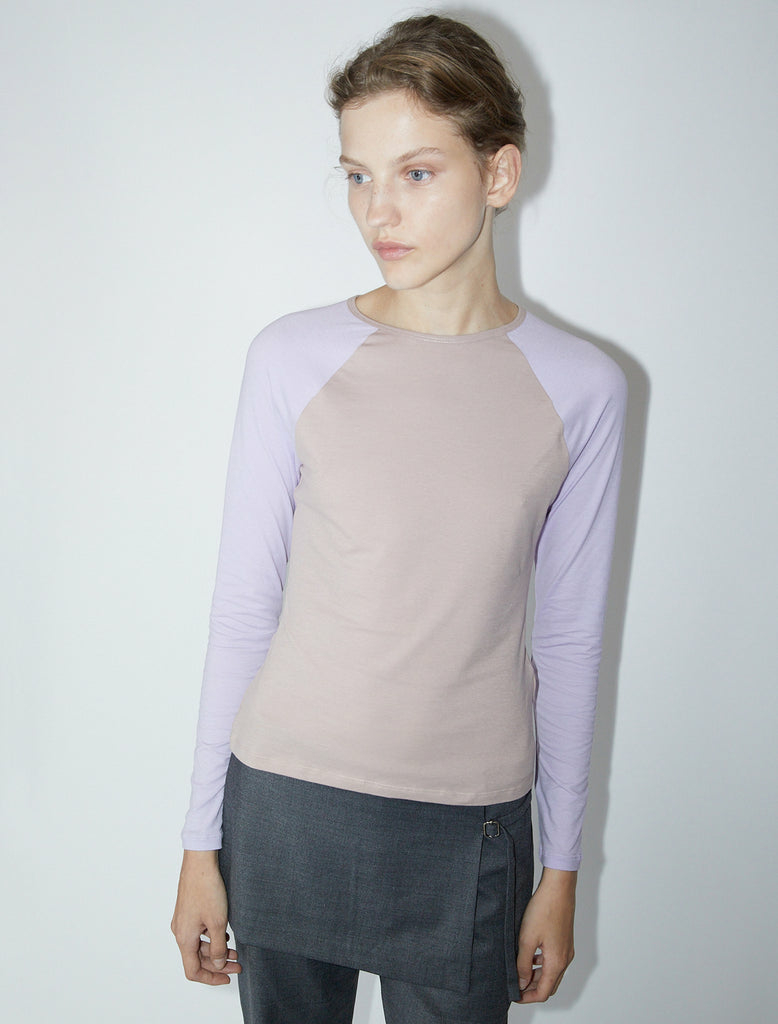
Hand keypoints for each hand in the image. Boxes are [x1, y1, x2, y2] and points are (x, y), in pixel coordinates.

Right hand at [171, 850, 241, 984]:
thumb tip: (217, 964)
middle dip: (218, 964)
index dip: (211, 978)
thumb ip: (217, 947)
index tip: (227, 977)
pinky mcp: (188, 911)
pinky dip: (211, 938)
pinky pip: (198, 932)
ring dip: (216, 950)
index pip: (193, 971)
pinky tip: (225, 934)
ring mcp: (183, 921)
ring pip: (198, 945)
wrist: (200, 862)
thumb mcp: (217, 922)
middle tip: (237, 964)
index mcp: (184, 938)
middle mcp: (180, 931)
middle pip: (197, 959)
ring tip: (235, 950)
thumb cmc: (206, 888)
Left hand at [515, 867, 575, 1002]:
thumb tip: (520, 983)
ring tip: (519, 971)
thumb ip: (523, 964)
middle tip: (515, 985)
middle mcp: (565, 959)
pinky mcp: (564, 940)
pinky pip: (553, 960)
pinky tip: (529, 955)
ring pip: (551, 972)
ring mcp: (566, 949)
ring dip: (536, 976)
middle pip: (549, 985)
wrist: (558, 888)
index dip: (527, 997)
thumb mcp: (527, 939)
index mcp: (557, 962)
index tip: (514, 995)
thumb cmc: (544, 910)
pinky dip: (542, 964)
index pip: (543, 992)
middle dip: (532, 989)